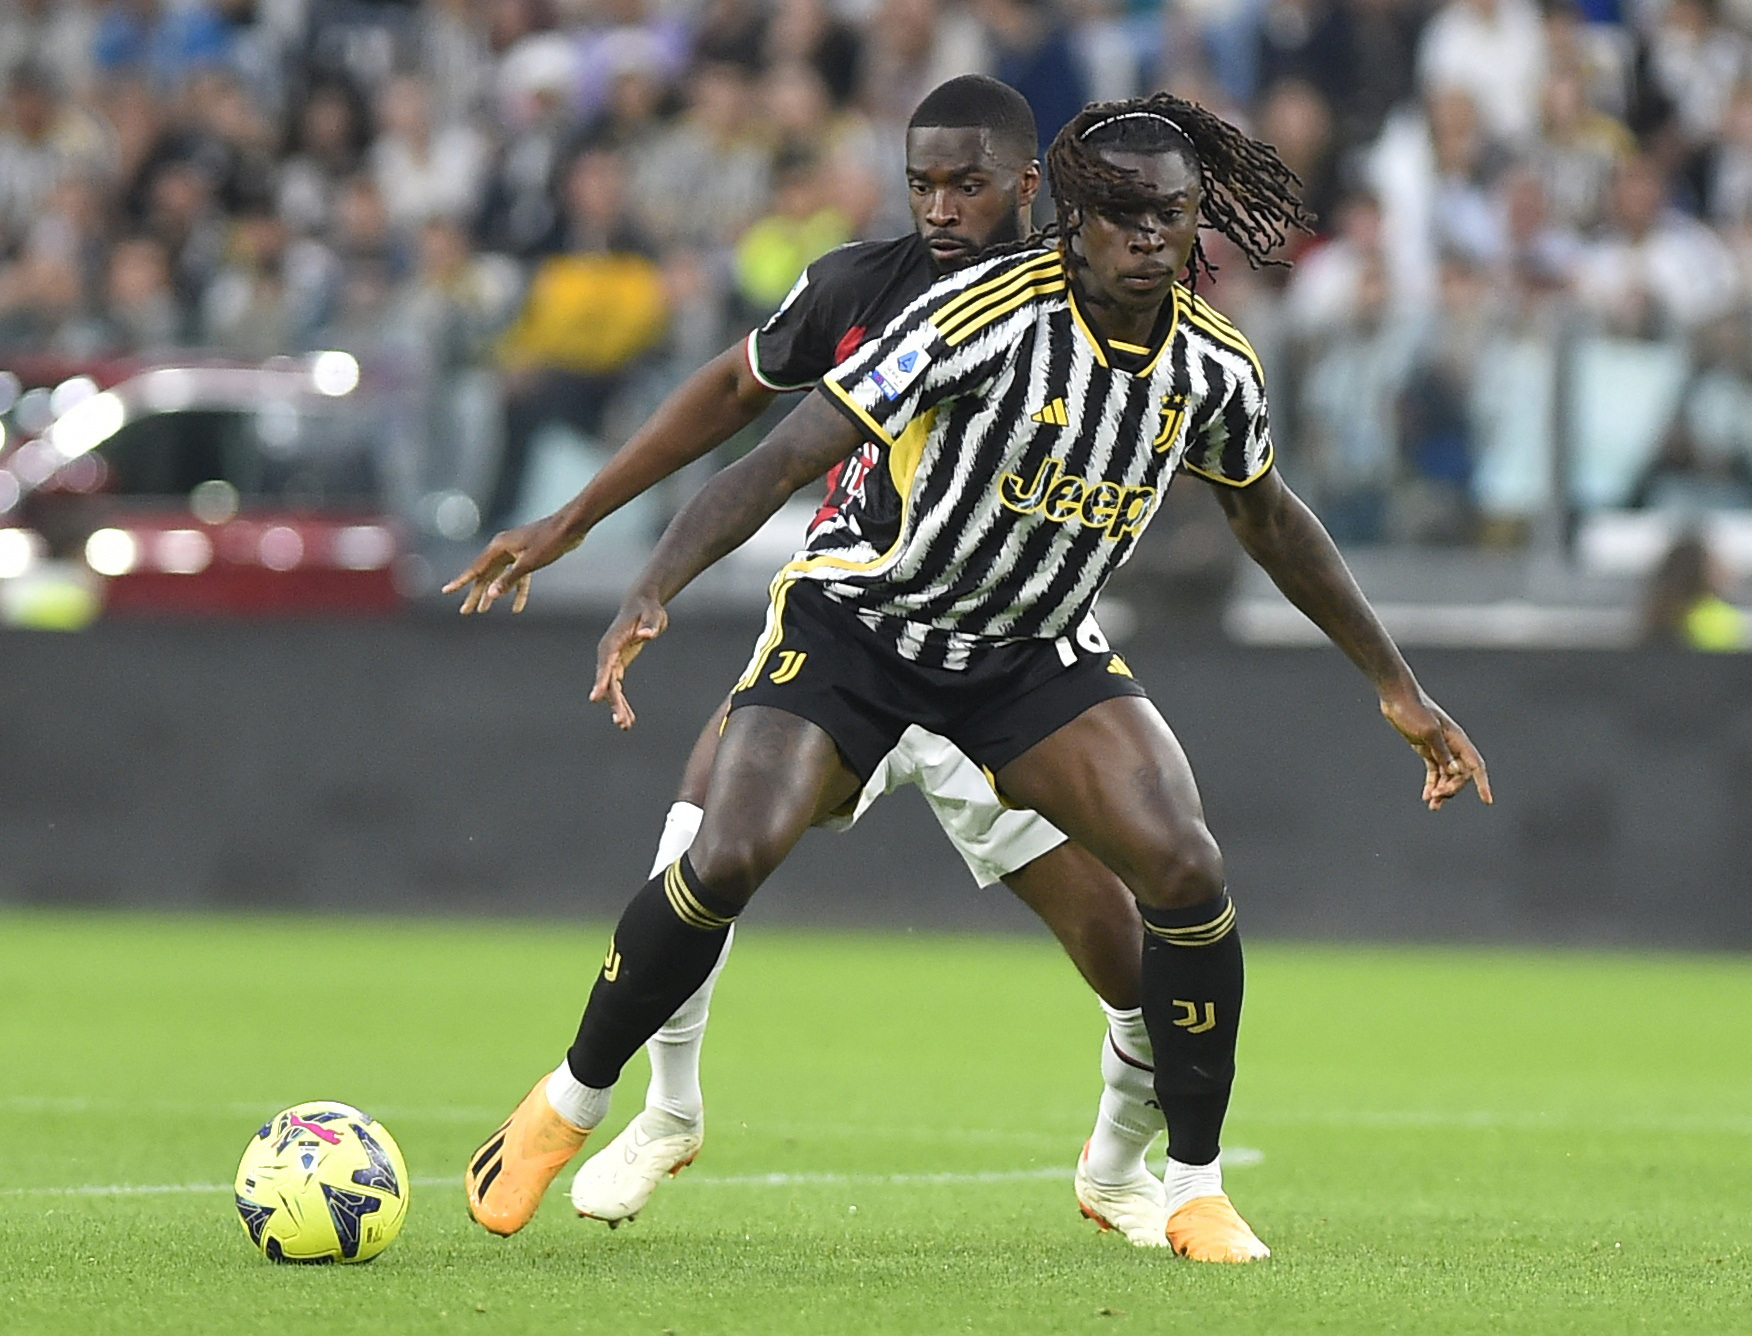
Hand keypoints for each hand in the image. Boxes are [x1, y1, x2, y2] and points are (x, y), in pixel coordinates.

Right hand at [440, 513, 583, 614]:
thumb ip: (509, 580)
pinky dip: (516, 590)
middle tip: (465, 612)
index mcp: (498, 547)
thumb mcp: (529, 563)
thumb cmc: (550, 541)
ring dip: (493, 593)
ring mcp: (515, 551)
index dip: (460, 582)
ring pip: (499, 576)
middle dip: (475, 594)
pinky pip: (517, 576)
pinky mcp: (527, 556)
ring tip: (484, 611)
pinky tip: (516, 607)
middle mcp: (503, 548)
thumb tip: (490, 594)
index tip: (446, 592)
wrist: (571, 526)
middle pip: (485, 575)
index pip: (475, 569)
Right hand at [590, 591, 667, 729]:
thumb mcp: (653, 614)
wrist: (643, 604)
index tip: (595, 698)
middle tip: (620, 722)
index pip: (605, 664)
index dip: (600, 681)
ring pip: (611, 689)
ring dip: (617, 707)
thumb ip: (650, 624)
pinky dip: (622, 703)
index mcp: (612, 642)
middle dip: (613, 702)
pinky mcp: (618, 665)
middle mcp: (607, 654)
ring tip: (626, 726)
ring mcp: (611, 661)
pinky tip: (629, 719)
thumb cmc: (648, 609)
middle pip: (607, 681)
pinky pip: (617, 688)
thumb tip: (647, 634)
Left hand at [1379, 688, 1492, 811]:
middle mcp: (1452, 745)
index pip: (1475, 765)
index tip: (1487, 801)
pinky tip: (1426, 797)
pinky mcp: (1426, 749)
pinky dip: (1431, 784)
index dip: (1482, 783)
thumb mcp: (1428, 732)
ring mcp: (1439, 748)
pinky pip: (1434, 771)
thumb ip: (1441, 752)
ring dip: (1441, 790)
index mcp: (1457, 739)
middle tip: (1437, 797)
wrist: (1396, 698)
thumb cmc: (1414, 711)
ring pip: (1446, 775)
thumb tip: (1455, 771)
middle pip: (1460, 774)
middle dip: (1452, 788)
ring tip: (1432, 805)